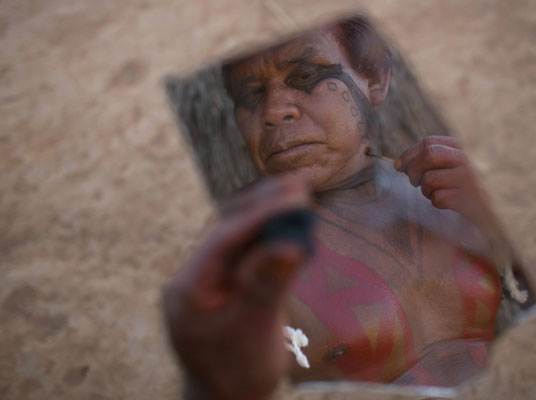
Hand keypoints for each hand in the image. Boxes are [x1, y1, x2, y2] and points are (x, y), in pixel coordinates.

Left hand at [162, 177, 311, 399]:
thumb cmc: (237, 372)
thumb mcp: (255, 330)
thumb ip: (268, 284)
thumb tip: (292, 244)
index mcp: (188, 289)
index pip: (222, 239)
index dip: (259, 215)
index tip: (294, 197)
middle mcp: (192, 277)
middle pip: (225, 229)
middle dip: (261, 206)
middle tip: (299, 187)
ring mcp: (207, 280)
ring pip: (235, 236)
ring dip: (265, 215)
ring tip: (297, 195)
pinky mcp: (223, 284)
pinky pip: (243, 251)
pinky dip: (266, 235)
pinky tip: (287, 222)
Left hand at [394, 136, 495, 232]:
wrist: (494, 215)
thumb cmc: (465, 190)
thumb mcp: (451, 168)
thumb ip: (429, 161)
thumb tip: (399, 164)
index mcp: (462, 147)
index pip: (429, 142)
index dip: (409, 154)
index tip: (399, 167)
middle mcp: (469, 159)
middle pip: (429, 155)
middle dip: (414, 170)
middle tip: (415, 182)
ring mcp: (472, 178)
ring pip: (430, 178)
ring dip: (426, 190)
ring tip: (436, 193)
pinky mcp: (472, 198)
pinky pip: (439, 198)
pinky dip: (438, 202)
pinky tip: (449, 203)